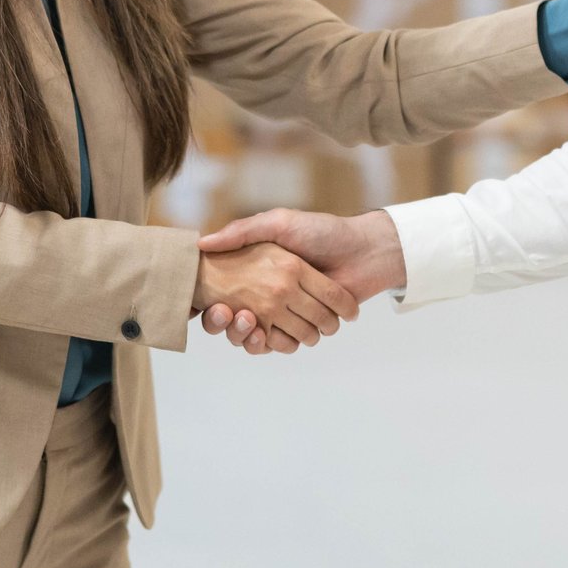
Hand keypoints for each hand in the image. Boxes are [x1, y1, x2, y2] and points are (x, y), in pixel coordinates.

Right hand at [197, 209, 403, 351]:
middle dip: (228, 322)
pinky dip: (273, 344)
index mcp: (261, 270)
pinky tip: (264, 333)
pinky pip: (282, 344)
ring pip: (257, 336)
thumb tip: (202, 244)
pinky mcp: (307, 327)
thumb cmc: (322, 231)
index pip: (226, 292)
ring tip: (246, 320)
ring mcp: (289, 312)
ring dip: (248, 335)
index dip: (213, 303)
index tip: (210, 301)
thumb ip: (243, 231)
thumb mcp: (279, 223)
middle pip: (237, 319)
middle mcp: (272, 293)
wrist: (365, 251)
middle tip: (225, 312)